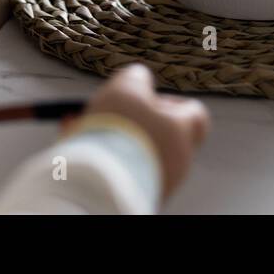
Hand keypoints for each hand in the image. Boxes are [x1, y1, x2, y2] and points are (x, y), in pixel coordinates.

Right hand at [75, 64, 208, 200]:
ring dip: (112, 140)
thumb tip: (139, 78)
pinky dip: (105, 161)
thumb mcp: (126, 87)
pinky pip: (124, 173)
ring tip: (78, 130)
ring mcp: (161, 182)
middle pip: (161, 135)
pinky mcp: (140, 197)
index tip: (148, 100)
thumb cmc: (120, 129)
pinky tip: (77, 151)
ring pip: (137, 154)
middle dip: (131, 122)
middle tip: (105, 114)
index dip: (172, 103)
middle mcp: (178, 161)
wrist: (104, 182)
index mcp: (183, 132)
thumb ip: (136, 77)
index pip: (196, 115)